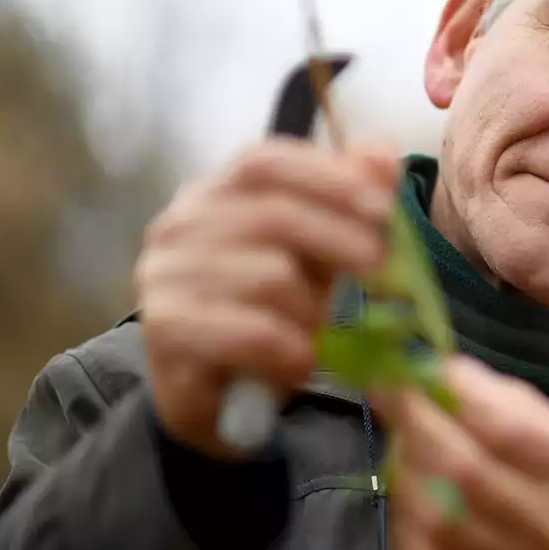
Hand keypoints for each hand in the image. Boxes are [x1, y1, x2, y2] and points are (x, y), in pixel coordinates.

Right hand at [135, 140, 397, 458]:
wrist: (217, 394)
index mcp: (214, 192)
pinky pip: (252, 333)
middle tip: (383, 268)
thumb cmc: (272, 310)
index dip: (328, 179)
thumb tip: (384, 155)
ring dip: (313, 310)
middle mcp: (179, 225)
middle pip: (273, 215)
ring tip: (320, 333)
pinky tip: (302, 362)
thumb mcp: (318, 252)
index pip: (264, 162)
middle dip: (341, 240)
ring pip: (270, 278)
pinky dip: (291, 350)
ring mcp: (164, 277)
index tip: (384, 208)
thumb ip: (347, 202)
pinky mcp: (167, 331)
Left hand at [375, 356, 548, 549]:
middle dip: (416, 416)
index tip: (429, 361)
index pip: (514, 432)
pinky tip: (415, 477)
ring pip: (431, 506)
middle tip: (391, 382)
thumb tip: (452, 373)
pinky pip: (415, 541)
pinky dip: (406, 500)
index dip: (459, 392)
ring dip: (407, 456)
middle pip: (463, 468)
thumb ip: (527, 411)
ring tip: (409, 430)